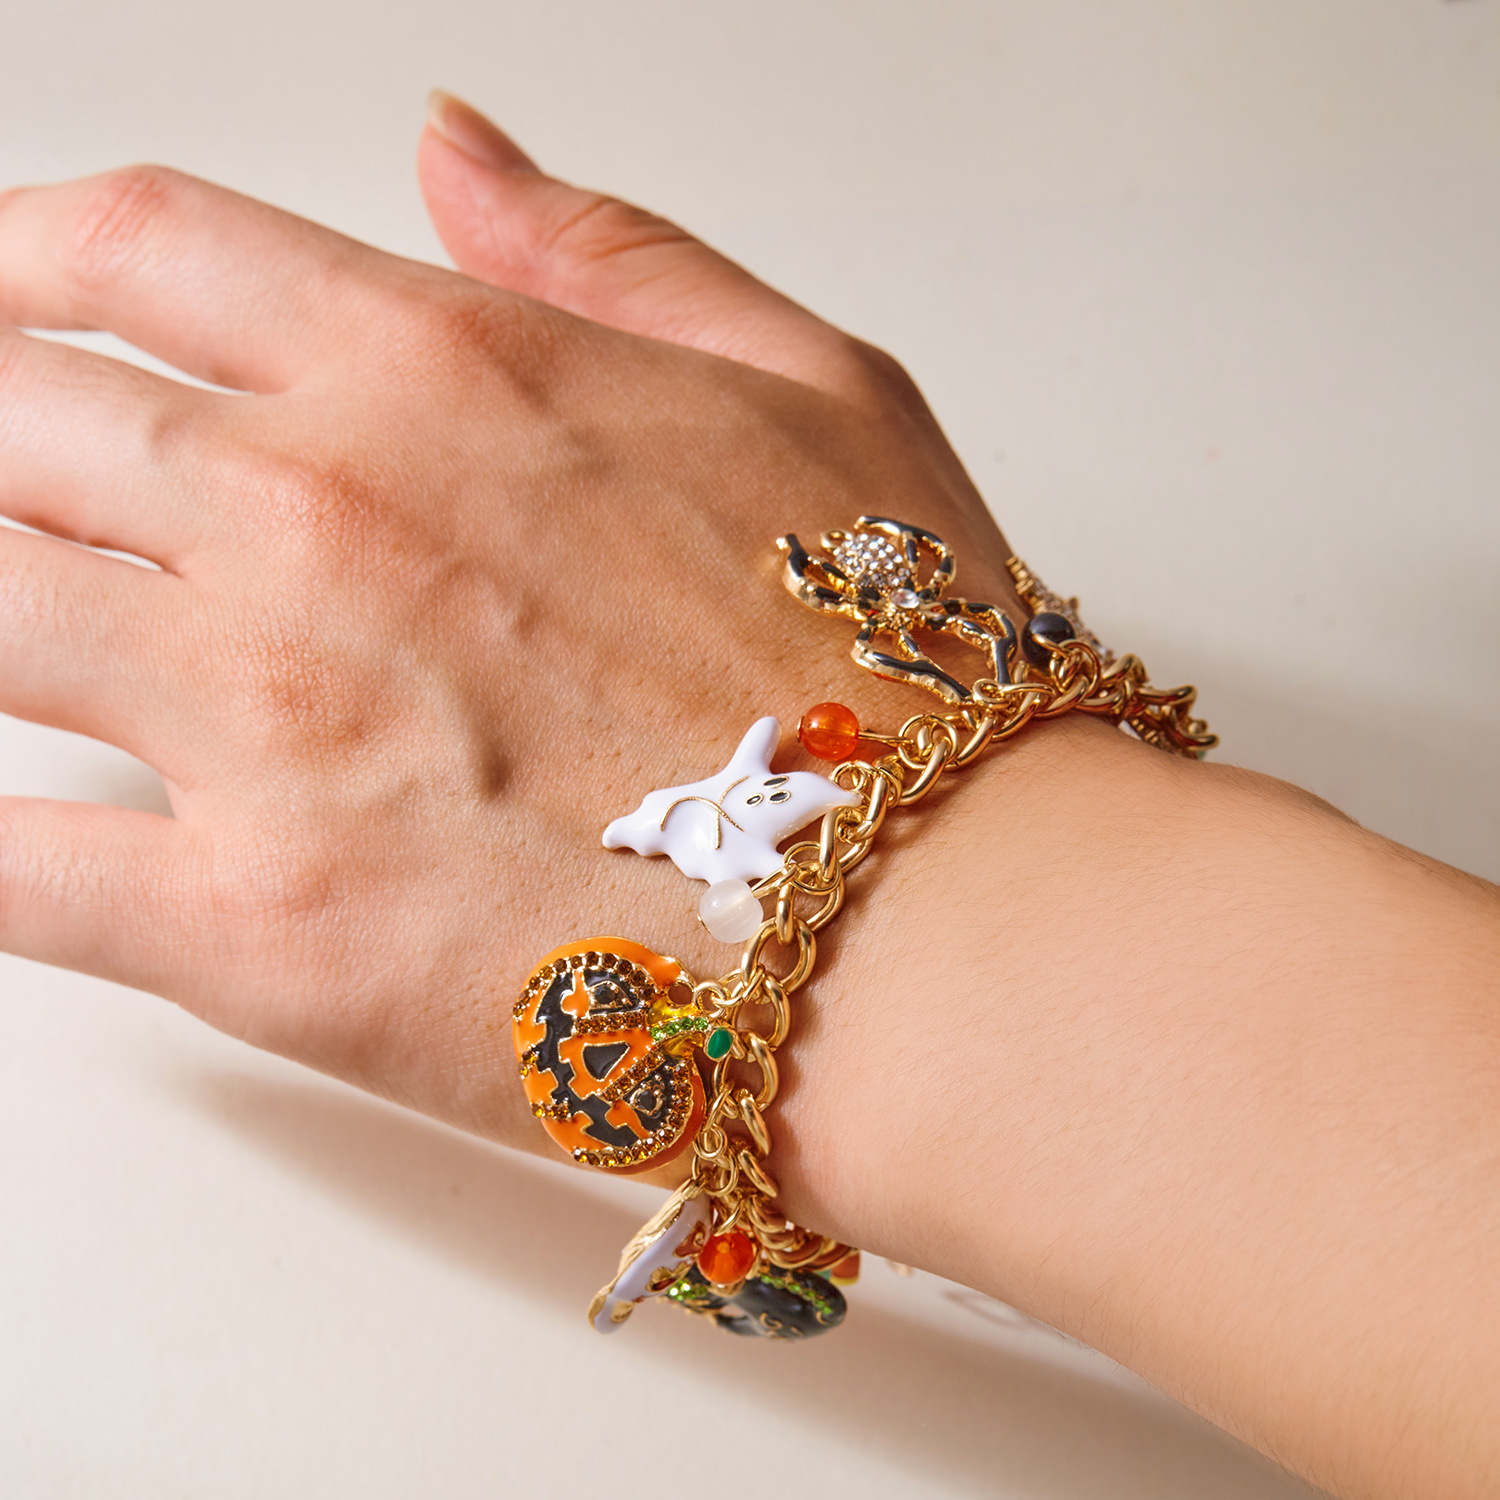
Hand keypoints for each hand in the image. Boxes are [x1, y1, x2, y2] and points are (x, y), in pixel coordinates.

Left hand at [0, 93, 1023, 1170]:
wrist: (944, 927)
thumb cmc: (905, 684)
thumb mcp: (813, 387)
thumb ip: (614, 254)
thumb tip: (461, 157)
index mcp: (440, 377)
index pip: (137, 248)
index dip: (24, 255)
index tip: (3, 293)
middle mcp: (315, 525)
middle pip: (8, 420)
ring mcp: (261, 727)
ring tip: (6, 632)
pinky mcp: (252, 931)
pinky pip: (9, 872)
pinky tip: (1, 833)